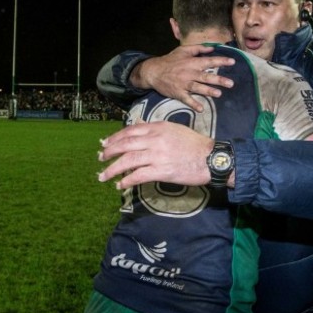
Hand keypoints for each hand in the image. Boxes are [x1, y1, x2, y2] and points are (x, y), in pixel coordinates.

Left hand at [97, 121, 214, 188]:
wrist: (211, 158)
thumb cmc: (196, 145)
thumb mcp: (175, 129)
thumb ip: (157, 129)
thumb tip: (140, 128)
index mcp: (159, 128)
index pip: (131, 130)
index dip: (115, 137)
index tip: (106, 143)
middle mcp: (155, 139)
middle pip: (125, 144)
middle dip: (109, 152)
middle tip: (100, 158)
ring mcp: (158, 155)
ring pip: (128, 161)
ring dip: (113, 169)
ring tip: (104, 176)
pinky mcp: (162, 171)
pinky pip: (139, 176)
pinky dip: (127, 181)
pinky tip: (120, 185)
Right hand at [131, 45, 234, 111]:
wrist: (153, 71)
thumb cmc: (170, 60)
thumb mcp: (183, 50)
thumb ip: (198, 49)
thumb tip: (213, 47)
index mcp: (192, 62)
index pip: (209, 61)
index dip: (221, 61)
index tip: (232, 62)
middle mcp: (189, 73)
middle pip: (205, 76)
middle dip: (218, 80)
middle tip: (231, 83)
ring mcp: (183, 84)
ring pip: (197, 88)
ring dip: (208, 91)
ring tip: (219, 94)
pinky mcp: (178, 93)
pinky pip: (186, 99)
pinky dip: (193, 104)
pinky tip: (201, 109)